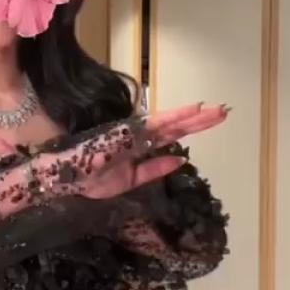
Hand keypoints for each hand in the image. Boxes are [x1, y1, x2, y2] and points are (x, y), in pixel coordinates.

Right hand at [76, 104, 228, 200]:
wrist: (66, 178)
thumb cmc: (93, 180)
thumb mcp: (131, 180)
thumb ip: (154, 169)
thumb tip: (180, 161)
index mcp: (141, 146)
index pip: (172, 135)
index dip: (192, 127)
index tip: (212, 121)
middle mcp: (140, 134)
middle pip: (176, 126)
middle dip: (200, 120)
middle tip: (224, 111)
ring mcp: (135, 131)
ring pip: (171, 121)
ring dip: (193, 116)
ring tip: (215, 110)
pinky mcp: (129, 131)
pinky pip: (156, 123)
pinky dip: (175, 115)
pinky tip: (193, 109)